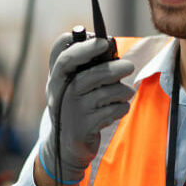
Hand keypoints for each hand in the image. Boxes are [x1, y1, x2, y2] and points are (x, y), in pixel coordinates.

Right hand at [38, 34, 134, 185]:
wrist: (65, 144)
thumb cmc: (75, 105)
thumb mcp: (70, 84)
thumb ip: (84, 65)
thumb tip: (110, 46)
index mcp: (56, 76)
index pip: (62, 54)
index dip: (83, 45)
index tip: (102, 41)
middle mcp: (60, 91)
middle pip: (89, 75)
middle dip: (113, 69)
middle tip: (129, 67)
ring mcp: (71, 110)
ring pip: (106, 93)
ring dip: (122, 91)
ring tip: (125, 93)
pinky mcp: (84, 126)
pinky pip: (112, 111)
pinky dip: (121, 108)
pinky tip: (117, 109)